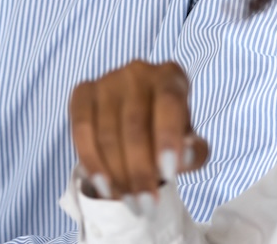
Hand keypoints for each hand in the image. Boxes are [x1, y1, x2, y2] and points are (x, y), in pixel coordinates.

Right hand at [69, 60, 209, 201]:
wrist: (138, 121)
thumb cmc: (167, 133)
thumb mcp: (190, 143)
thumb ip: (196, 151)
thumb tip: (185, 156)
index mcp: (169, 76)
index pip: (168, 103)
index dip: (167, 138)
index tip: (169, 175)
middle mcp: (137, 72)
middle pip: (134, 124)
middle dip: (139, 170)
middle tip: (146, 205)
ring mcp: (107, 80)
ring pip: (107, 132)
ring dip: (116, 173)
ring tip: (129, 201)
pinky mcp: (83, 93)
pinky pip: (81, 129)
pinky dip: (91, 161)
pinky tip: (105, 187)